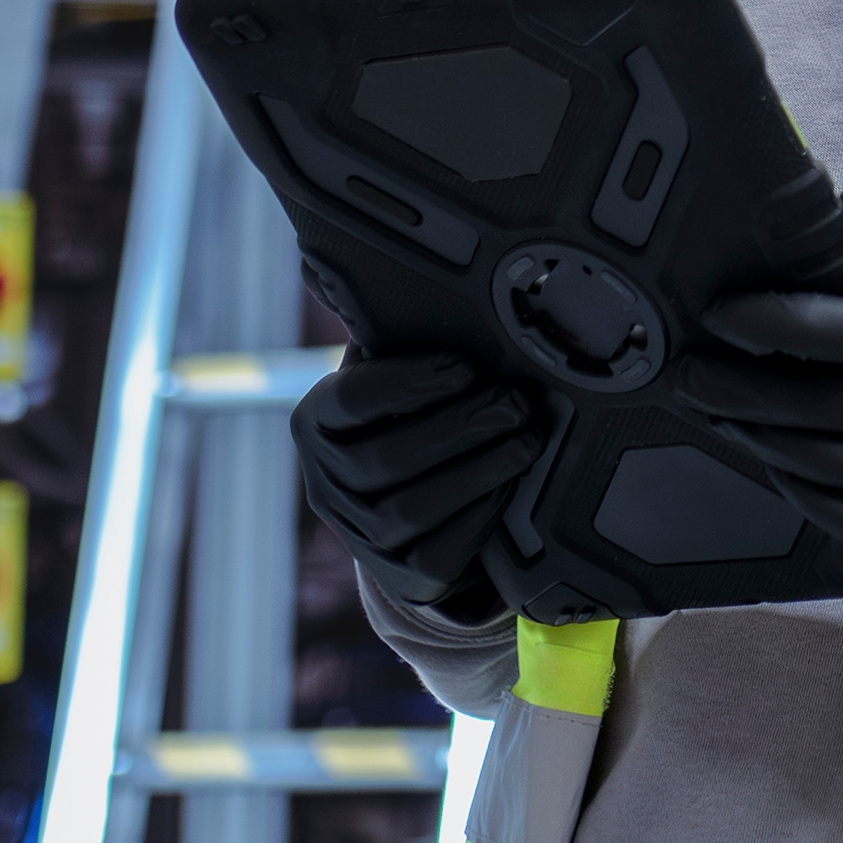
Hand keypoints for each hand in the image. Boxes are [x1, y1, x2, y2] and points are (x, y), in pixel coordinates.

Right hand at [294, 345, 541, 622]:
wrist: (415, 506)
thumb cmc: (409, 416)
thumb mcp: (390, 372)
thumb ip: (384, 329)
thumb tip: (353, 265)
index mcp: (316, 423)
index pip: (350, 400)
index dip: (409, 382)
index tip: (464, 365)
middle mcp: (326, 485)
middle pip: (386, 458)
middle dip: (458, 426)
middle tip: (514, 400)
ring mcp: (362, 537)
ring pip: (412, 509)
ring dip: (477, 469)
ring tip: (526, 437)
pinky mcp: (404, 577)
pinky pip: (438, 553)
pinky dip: (479, 516)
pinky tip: (512, 484)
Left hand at [683, 188, 842, 578]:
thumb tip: (841, 202)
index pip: (818, 329)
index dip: (756, 320)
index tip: (715, 313)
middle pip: (799, 404)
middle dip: (731, 387)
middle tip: (683, 373)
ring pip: (812, 463)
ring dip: (756, 437)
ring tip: (718, 414)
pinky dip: (801, 491)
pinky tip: (776, 466)